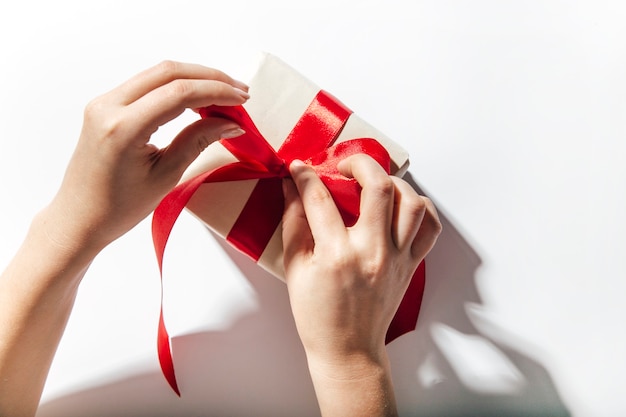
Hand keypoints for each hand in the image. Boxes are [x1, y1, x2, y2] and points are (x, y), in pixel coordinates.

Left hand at [44, 61, 248, 257]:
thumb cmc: (118, 207)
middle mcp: (108, 106)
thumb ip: (198, 141)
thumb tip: (230, 122)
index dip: (215, 92)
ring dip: (194, 79)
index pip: (178, 93)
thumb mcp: (166, 176)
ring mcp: (104, 102)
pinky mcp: (106, 106)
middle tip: (239, 92)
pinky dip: (176, 86)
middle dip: (209, 77)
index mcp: (123, 128)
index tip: (241, 101)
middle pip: (168, 73)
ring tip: (224, 95)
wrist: (79, 218)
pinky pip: (147, 85)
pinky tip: (198, 99)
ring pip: (158, 74)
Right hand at [281, 155, 440, 415]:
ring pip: (410, 202)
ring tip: (373, 184)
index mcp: (336, 255)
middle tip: (343, 166)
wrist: (348, 349)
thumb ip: (294, 223)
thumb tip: (291, 188)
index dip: (305, 176)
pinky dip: (420, 207)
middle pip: (377, 187)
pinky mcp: (411, 265)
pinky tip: (402, 203)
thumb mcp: (295, 269)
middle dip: (358, 163)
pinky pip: (430, 227)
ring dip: (391, 183)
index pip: (320, 199)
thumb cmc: (317, 315)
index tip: (299, 168)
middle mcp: (371, 252)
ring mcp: (397, 258)